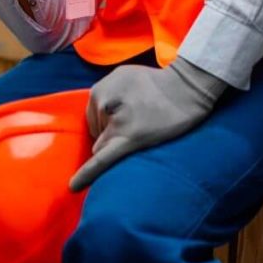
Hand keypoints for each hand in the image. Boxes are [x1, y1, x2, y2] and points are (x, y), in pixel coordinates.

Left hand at [69, 59, 226, 191]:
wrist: (188, 87)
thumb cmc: (160, 84)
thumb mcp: (125, 76)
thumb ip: (108, 93)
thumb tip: (97, 117)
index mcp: (101, 88)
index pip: (92, 116)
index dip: (107, 123)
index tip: (124, 122)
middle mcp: (104, 102)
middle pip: (96, 132)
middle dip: (109, 134)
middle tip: (137, 124)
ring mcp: (116, 120)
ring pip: (101, 147)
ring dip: (114, 145)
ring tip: (143, 129)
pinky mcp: (130, 137)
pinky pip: (103, 159)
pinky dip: (88, 173)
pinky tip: (74, 186)